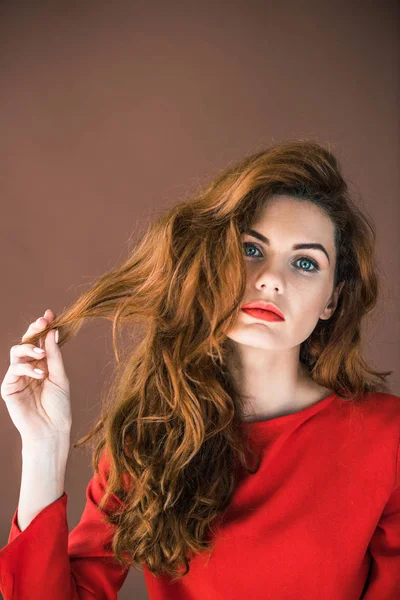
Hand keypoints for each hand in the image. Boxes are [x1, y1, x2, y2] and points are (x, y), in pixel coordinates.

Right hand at [1, 309, 71, 442]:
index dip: (44, 327)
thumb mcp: (60, 377)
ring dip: (29, 348)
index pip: (41, 341)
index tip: (50, 314)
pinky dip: (27, 368)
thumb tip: (53, 331)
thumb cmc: (59, 406)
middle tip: (43, 322)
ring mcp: (18, 376)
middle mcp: (30, 367)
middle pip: (27, 342)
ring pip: (17, 352)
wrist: (51, 430)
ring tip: (42, 356)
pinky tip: (39, 375)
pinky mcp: (9, 387)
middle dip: (34, 329)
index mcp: (43, 364)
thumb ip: (54, 356)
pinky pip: (14, 369)